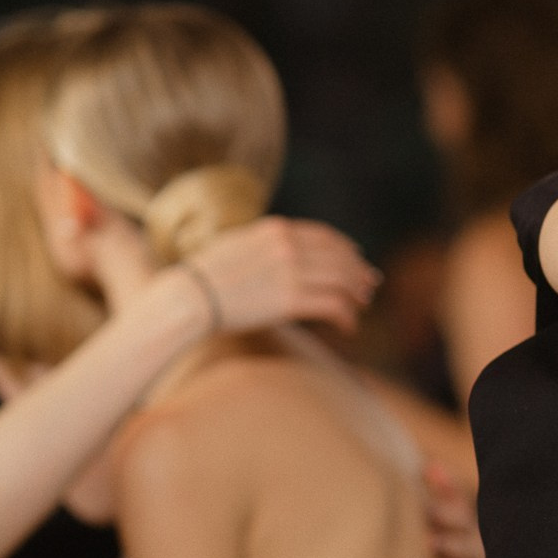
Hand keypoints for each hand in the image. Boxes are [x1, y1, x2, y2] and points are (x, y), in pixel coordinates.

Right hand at [182, 216, 380, 334]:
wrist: (189, 297)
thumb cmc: (208, 277)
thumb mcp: (240, 244)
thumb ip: (267, 244)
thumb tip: (290, 251)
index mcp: (276, 230)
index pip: (327, 236)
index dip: (347, 250)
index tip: (357, 261)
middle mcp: (287, 246)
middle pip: (341, 257)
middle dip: (359, 273)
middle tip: (369, 288)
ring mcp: (290, 272)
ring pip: (343, 281)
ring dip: (357, 295)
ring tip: (361, 307)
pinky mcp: (290, 300)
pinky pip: (335, 306)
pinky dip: (348, 317)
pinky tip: (349, 327)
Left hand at [423, 461, 485, 557]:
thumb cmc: (460, 549)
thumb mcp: (455, 522)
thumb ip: (445, 494)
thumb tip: (430, 466)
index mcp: (468, 528)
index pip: (459, 516)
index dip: (444, 514)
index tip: (425, 511)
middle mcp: (480, 551)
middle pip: (468, 544)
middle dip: (449, 543)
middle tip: (427, 543)